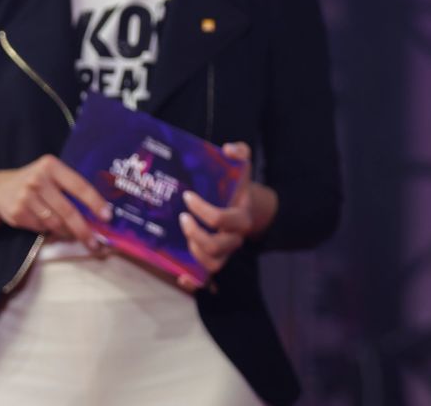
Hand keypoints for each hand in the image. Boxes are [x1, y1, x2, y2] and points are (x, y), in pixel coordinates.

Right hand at [0, 155, 111, 250]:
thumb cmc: (36, 181)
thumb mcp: (52, 174)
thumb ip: (71, 186)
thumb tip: (99, 211)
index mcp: (51, 166)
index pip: (79, 186)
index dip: (95, 202)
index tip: (107, 216)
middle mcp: (38, 180)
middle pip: (67, 210)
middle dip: (83, 229)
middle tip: (95, 243)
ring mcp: (25, 197)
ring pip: (54, 223)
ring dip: (67, 232)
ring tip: (75, 235)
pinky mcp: (17, 213)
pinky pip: (41, 228)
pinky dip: (50, 231)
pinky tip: (52, 229)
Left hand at [178, 142, 275, 290]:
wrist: (250, 209)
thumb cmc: (238, 189)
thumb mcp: (242, 169)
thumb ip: (240, 154)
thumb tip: (229, 148)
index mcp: (241, 217)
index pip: (222, 218)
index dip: (203, 210)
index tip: (187, 196)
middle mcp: (235, 238)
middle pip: (218, 247)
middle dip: (197, 234)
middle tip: (182, 219)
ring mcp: (225, 252)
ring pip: (213, 264)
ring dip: (195, 254)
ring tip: (182, 238)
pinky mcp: (215, 259)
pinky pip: (207, 279)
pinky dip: (194, 281)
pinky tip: (180, 276)